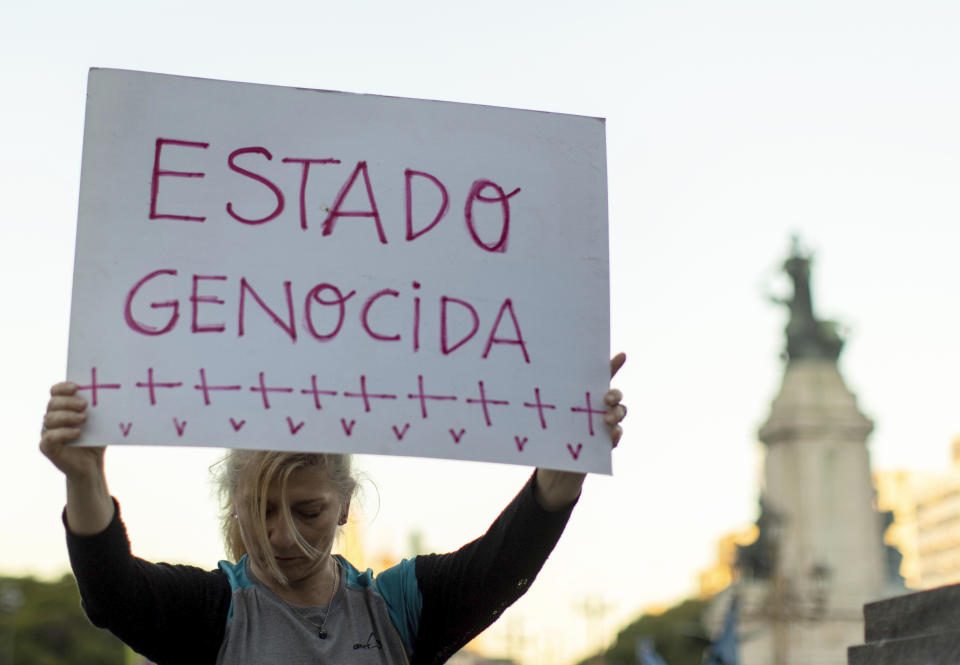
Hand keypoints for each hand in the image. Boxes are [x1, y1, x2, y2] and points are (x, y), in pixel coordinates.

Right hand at [39, 382, 103, 480]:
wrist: (92, 464)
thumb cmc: (96, 439)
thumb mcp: (100, 421)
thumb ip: (100, 408)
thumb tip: (113, 392)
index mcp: (62, 408)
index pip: (56, 392)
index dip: (62, 387)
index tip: (76, 387)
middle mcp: (52, 418)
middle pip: (53, 403)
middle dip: (68, 401)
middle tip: (84, 404)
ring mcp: (47, 432)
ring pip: (50, 419)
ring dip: (67, 416)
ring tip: (84, 418)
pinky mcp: (47, 447)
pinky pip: (49, 437)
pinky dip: (63, 433)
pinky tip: (77, 433)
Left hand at [534, 352, 626, 510]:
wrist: (554, 467)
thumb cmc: (549, 435)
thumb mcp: (546, 417)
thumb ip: (544, 402)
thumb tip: (522, 382)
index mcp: (584, 396)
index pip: (602, 377)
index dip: (613, 365)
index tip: (622, 355)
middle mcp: (597, 408)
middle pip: (615, 395)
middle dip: (615, 394)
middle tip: (606, 398)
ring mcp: (604, 425)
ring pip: (620, 413)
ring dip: (617, 413)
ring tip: (607, 419)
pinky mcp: (606, 443)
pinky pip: (617, 435)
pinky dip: (617, 434)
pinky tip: (612, 434)